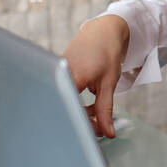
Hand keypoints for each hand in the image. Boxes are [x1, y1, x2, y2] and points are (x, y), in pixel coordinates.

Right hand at [62, 14, 130, 136]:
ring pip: (65, 100)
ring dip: (81, 111)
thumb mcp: (109, 83)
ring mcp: (57, 72)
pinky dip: (77, 102)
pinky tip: (90, 105)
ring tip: (97, 116)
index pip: (69, 108)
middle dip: (82, 120)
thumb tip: (108, 132)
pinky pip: (65, 93)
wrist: (102, 30)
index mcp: (72, 76)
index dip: (79, 124)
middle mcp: (60, 74)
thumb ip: (106, 109)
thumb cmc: (107, 52)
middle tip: (98, 130)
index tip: (90, 136)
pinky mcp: (59, 72)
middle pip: (65, 106)